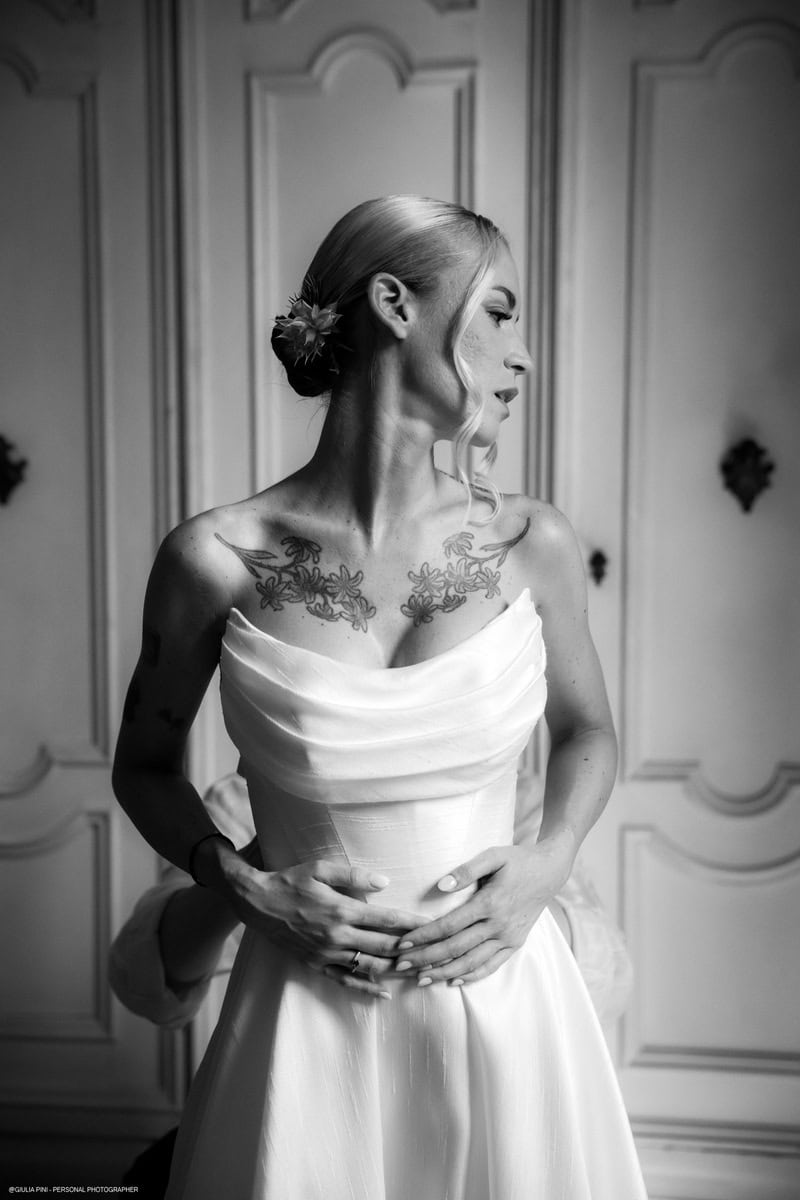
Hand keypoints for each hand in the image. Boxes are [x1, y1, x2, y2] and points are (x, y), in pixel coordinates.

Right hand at [223, 855, 426, 999]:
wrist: (256, 903)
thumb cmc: (290, 881)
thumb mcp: (319, 868)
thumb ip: (353, 875)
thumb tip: (384, 882)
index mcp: (341, 910)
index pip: (386, 919)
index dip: (412, 923)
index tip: (433, 925)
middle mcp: (337, 936)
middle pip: (383, 946)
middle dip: (412, 951)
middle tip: (436, 953)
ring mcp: (326, 954)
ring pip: (369, 966)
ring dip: (395, 970)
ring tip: (420, 972)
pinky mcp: (316, 964)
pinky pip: (345, 981)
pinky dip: (366, 989)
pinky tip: (385, 993)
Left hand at [394, 838, 572, 986]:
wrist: (550, 872)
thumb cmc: (518, 860)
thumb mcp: (494, 855)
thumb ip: (466, 870)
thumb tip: (440, 886)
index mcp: (490, 903)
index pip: (449, 926)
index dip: (424, 936)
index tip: (403, 943)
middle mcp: (499, 925)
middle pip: (455, 948)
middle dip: (425, 959)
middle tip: (400, 966)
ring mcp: (508, 937)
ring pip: (471, 962)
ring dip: (444, 972)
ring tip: (420, 979)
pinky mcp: (515, 944)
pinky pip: (491, 966)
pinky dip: (472, 976)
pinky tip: (453, 980)